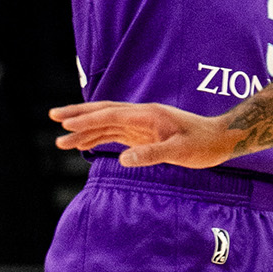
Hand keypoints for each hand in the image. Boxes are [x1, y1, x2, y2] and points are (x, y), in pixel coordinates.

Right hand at [50, 100, 242, 168]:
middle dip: (78, 115)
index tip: (65, 123)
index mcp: (147, 115)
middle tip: (52, 117)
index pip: (110, 114)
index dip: (87, 119)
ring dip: (84, 130)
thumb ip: (151, 154)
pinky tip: (85, 146)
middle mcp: (141, 115)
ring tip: (60, 141)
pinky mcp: (144, 134)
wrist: (219, 139)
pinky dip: (98, 137)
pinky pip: (115, 133)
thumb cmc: (202, 144)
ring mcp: (141, 124)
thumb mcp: (179, 151)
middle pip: (103, 111)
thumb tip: (123, 159)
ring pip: (106, 123)